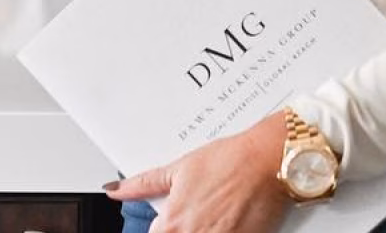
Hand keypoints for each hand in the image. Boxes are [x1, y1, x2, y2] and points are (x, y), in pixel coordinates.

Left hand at [106, 110, 291, 232]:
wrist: (270, 161)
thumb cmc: (231, 160)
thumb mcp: (180, 168)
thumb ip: (143, 184)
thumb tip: (115, 189)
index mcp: (173, 223)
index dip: (159, 230)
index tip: (168, 223)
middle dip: (180, 230)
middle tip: (194, 215)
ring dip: (198, 232)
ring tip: (210, 218)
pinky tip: (223, 223)